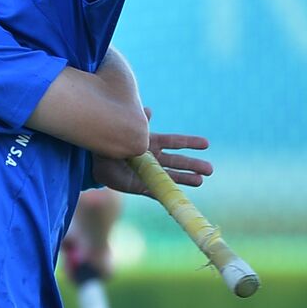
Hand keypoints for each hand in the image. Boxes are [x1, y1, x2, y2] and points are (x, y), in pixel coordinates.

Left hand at [91, 108, 212, 196]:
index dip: (190, 143)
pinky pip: (157, 191)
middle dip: (193, 165)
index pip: (175, 142)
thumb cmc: (112, 142)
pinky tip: (179, 197)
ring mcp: (150, 173)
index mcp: (153, 143)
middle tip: (210, 169)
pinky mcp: (142, 186)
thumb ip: (139, 124)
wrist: (96, 161)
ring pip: (171, 177)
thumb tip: (148, 110)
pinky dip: (167, 194)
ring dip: (185, 179)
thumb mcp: (126, 130)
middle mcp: (155, 159)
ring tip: (200, 180)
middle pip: (178, 162)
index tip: (206, 143)